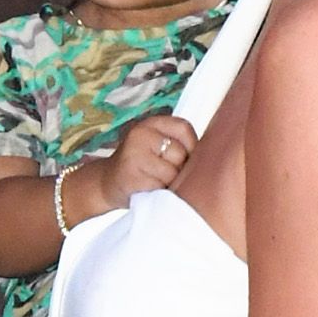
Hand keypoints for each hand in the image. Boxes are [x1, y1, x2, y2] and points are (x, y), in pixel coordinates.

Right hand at [76, 115, 196, 215]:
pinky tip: (147, 189)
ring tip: (155, 180)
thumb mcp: (155, 145)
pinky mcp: (131, 176)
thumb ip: (176, 143)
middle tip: (163, 173)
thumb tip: (212, 153)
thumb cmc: (139, 166)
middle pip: (181, 153)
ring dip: (169, 182)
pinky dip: (158, 192)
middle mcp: (140, 134)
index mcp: (150, 123)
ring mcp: (134, 154)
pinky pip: (160, 186)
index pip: (184, 128)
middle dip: (179, 168)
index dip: (191, 147)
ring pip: (172, 172)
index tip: (184, 159)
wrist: (105, 184)